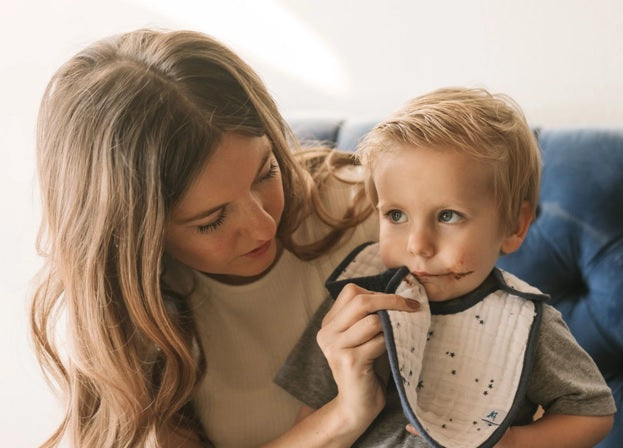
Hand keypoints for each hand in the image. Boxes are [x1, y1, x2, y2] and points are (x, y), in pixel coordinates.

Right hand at [317, 283, 419, 430]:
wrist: (356, 407)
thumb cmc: (367, 370)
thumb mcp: (364, 338)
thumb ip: (370, 317)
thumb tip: (399, 295)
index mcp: (329, 324)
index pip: (351, 292)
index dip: (377, 292)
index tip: (399, 301)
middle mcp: (327, 333)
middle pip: (360, 300)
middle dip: (391, 300)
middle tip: (412, 306)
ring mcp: (336, 347)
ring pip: (372, 320)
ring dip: (393, 325)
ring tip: (402, 333)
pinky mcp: (349, 361)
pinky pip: (379, 341)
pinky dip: (392, 342)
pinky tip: (396, 350)